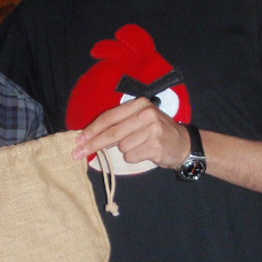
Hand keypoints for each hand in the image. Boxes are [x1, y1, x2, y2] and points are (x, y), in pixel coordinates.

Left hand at [73, 97, 190, 168]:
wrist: (184, 144)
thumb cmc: (157, 132)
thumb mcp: (140, 120)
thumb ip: (119, 124)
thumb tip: (90, 136)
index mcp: (139, 104)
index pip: (109, 117)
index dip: (92, 129)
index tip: (79, 139)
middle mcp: (146, 114)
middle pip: (111, 133)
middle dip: (93, 144)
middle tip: (78, 153)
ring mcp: (152, 129)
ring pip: (122, 147)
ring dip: (125, 151)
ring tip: (140, 146)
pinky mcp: (155, 145)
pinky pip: (131, 156)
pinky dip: (135, 157)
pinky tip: (146, 152)